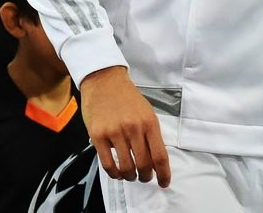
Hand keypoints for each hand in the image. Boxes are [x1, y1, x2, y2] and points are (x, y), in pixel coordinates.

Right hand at [80, 66, 170, 187]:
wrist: (105, 80)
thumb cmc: (127, 97)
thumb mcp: (146, 111)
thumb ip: (150, 133)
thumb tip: (155, 159)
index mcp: (149, 122)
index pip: (160, 155)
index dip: (164, 173)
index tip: (164, 182)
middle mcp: (134, 128)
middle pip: (144, 165)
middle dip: (146, 176)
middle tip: (145, 177)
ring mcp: (115, 132)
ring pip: (126, 167)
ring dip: (130, 176)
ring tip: (131, 174)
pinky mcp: (98, 136)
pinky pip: (108, 164)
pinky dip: (115, 174)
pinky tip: (117, 172)